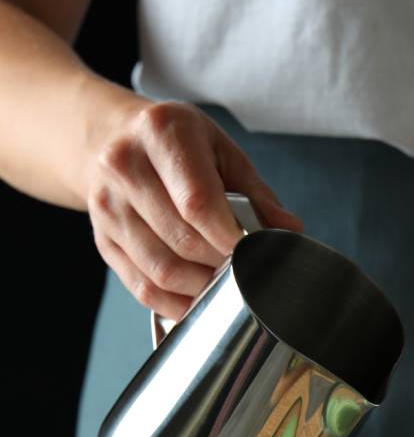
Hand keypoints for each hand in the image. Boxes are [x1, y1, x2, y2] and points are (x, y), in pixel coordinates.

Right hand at [83, 98, 302, 318]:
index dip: (229, 237)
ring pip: (161, 269)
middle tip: (247, 270)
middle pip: (181, 240)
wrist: (112, 138)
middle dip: (221, 264)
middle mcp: (124, 166)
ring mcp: (107, 206)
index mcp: (161, 133)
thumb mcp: (221, 150)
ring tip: (225, 283)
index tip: (254, 255)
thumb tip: (288, 229)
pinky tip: (198, 299)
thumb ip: (255, 192)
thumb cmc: (177, 144)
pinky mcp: (102, 239)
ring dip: (201, 288)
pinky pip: (142, 286)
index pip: (197, 201)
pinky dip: (175, 303)